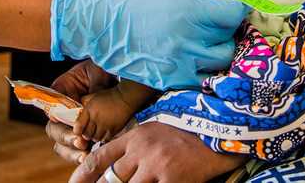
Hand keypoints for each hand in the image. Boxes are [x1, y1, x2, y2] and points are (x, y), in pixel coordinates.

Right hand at [48, 60, 116, 162]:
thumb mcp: (99, 73)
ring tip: (84, 154)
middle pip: (54, 126)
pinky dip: (78, 154)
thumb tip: (85, 103)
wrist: (120, 87)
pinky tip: (87, 157)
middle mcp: (64, 108)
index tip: (57, 119)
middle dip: (64, 136)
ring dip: (69, 150)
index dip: (51, 111)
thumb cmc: (105, 72)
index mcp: (63, 88)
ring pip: (61, 141)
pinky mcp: (82, 133)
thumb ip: (93, 86)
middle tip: (79, 141)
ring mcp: (71, 123)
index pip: (50, 101)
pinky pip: (74, 147)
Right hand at [51, 0, 246, 89]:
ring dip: (219, 50)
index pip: (231, 15)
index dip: (238, 7)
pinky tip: (194, 57)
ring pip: (218, 63)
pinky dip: (202, 68)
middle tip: (221, 21)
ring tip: (209, 40)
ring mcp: (178, 64)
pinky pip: (198, 78)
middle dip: (229, 29)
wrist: (96, 25)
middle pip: (228, 41)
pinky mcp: (167, 79)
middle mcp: (187, 41)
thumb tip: (212, 3)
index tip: (236, 3)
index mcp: (187, 13)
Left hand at [70, 122, 245, 182]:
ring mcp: (157, 167)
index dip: (84, 175)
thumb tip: (120, 163)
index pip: (100, 158)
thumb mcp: (158, 129)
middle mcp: (142, 151)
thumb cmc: (190, 127)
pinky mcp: (174, 180)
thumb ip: (137, 144)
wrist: (221, 126)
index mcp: (135, 136)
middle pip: (112, 179)